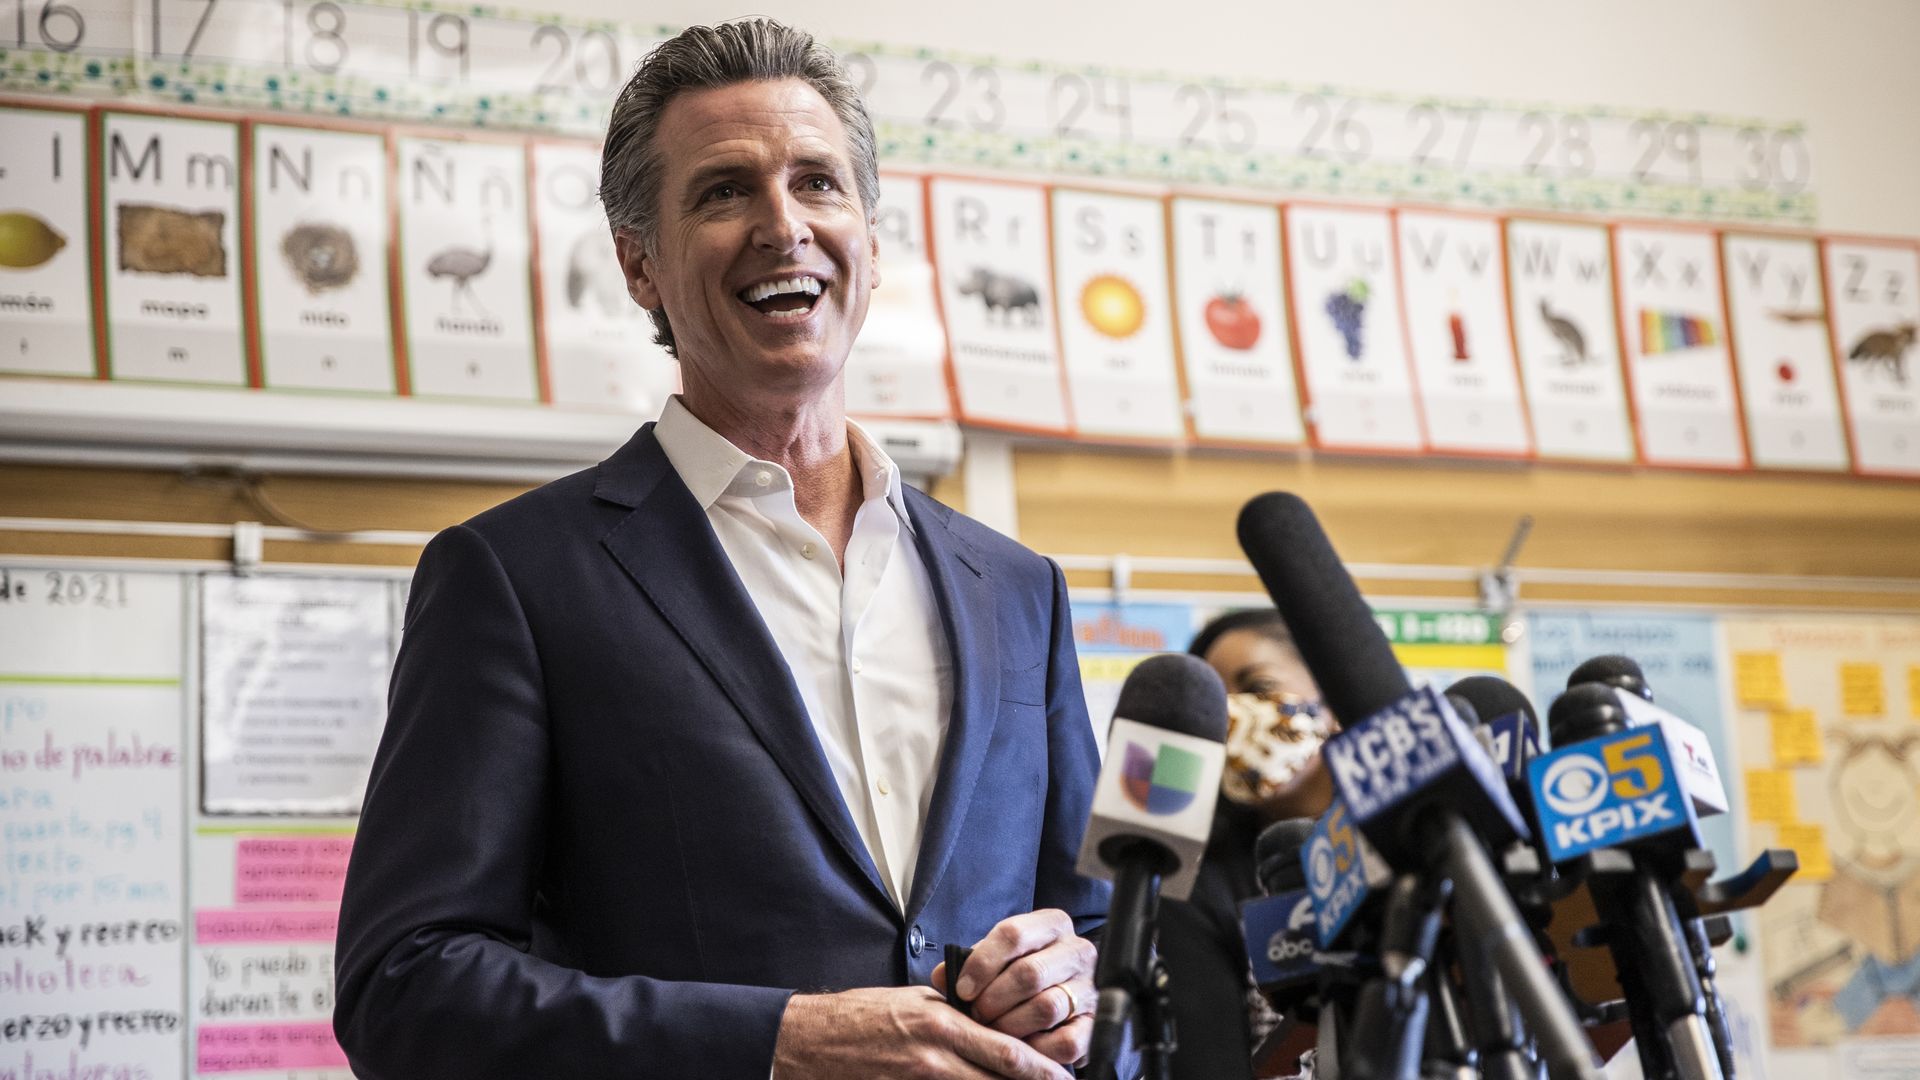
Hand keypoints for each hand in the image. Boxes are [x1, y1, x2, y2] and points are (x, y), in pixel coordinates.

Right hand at [773, 985, 1071, 1079]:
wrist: (811, 1041)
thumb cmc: (861, 1015)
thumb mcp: (914, 1001)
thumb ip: (955, 1016)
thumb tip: (989, 1027)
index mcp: (941, 1023)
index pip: (1006, 1051)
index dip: (1042, 1069)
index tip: (1064, 1074)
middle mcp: (935, 1057)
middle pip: (999, 1079)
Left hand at [931, 909, 1095, 1067]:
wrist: (1057, 1002)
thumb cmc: (1017, 976)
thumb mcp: (995, 961)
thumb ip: (968, 964)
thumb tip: (943, 976)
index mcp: (1052, 924)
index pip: (1014, 933)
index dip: (982, 963)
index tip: (963, 989)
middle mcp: (1077, 951)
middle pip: (1030, 972)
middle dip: (994, 999)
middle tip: (977, 1014)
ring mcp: (1091, 987)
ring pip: (1047, 1007)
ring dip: (1011, 1025)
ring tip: (994, 1031)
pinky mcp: (1095, 1024)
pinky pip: (1067, 1042)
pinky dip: (1038, 1049)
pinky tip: (1023, 1046)